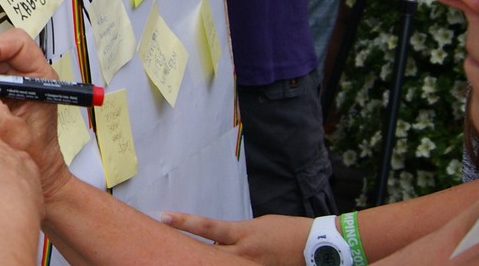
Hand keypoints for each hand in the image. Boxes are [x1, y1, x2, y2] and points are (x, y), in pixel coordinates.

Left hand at [161, 212, 311, 265]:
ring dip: (205, 260)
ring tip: (186, 257)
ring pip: (217, 264)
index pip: (207, 226)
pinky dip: (224, 265)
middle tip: (164, 246)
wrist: (313, 245)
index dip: (184, 222)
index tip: (164, 217)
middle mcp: (242, 252)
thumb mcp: (255, 227)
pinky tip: (216, 262)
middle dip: (186, 250)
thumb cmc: (284, 231)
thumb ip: (234, 235)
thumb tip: (215, 240)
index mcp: (242, 233)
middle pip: (207, 252)